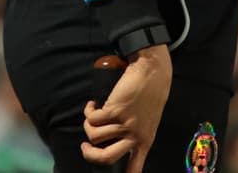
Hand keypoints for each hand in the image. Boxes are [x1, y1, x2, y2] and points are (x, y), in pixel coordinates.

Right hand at [81, 43, 171, 171]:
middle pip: (105, 158)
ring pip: (94, 136)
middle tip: (86, 147)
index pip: (134, 170)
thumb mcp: (147, 123)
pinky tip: (93, 105)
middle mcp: (134, 136)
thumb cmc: (150, 97)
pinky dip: (88, 111)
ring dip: (89, 125)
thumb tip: (113, 146)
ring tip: (93, 116)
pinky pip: (92, 119)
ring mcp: (124, 124)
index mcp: (144, 143)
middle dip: (89, 154)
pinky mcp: (115, 110)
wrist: (152, 73)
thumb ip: (134, 136)